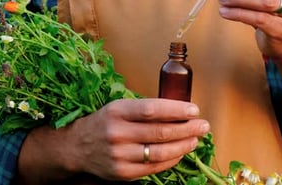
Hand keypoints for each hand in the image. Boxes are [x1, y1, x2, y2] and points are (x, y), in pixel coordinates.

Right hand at [16, 98, 209, 182]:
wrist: (78, 147)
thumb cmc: (105, 123)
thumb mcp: (119, 107)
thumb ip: (145, 109)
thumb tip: (180, 110)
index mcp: (117, 112)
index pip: (151, 109)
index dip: (176, 110)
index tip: (194, 109)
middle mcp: (117, 133)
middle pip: (159, 132)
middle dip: (187, 128)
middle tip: (203, 125)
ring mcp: (119, 155)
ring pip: (159, 152)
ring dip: (183, 145)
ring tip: (196, 139)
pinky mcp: (122, 172)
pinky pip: (153, 167)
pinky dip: (171, 160)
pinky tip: (181, 152)